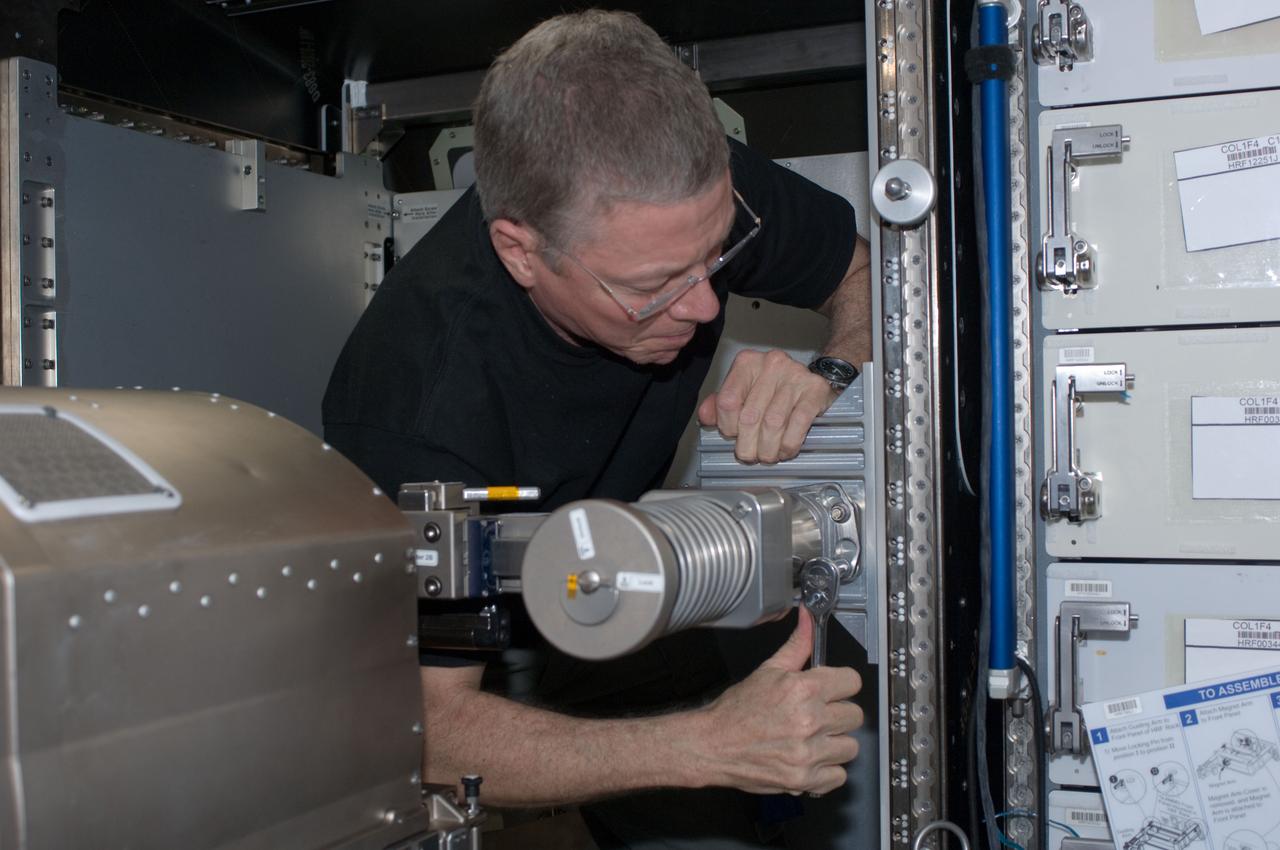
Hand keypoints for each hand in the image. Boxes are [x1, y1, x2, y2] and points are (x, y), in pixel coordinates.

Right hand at [693, 609, 863, 795]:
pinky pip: (838, 776)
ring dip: (834, 744)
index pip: (852, 682)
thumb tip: (807, 617)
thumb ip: (797, 645)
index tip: (832, 690)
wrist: (712, 745)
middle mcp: (809, 721)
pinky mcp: (804, 780)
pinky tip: (809, 758)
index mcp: (803, 689)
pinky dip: (827, 770)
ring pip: (850, 747)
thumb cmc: (737, 710)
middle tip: (818, 716)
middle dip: (838, 714)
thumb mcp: (768, 671)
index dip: (841, 684)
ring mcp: (808, 753)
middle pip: (855, 715)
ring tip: (812, 739)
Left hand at [697, 349, 835, 463]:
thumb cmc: (774, 387)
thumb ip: (721, 404)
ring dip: (768, 448)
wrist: (812, 378)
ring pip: (773, 423)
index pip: (727, 401)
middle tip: (750, 456)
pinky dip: (789, 444)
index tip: (733, 436)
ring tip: (767, 456)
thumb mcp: (744, 390)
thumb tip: (705, 417)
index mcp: (747, 363)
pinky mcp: (815, 390)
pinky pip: (798, 424)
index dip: (727, 426)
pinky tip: (785, 451)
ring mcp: (795, 375)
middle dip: (748, 444)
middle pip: (750, 416)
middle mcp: (770, 364)